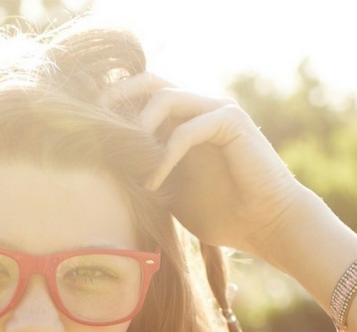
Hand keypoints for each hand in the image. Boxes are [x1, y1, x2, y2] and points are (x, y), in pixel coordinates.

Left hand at [107, 75, 308, 260]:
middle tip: (96, 126)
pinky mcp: (231, 123)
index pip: (143, 96)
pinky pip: (187, 129)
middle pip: (151, 82)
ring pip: (166, 97)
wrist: (266, 225)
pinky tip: (153, 182)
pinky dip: (165, 155)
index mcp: (185, 120)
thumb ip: (146, 175)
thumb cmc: (223, 215)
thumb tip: (106, 174)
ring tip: (127, 159)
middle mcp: (200, 108)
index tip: (89, 132)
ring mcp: (217, 111)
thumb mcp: (172, 194)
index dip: (115, 107)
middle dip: (118, 98)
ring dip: (140, 127)